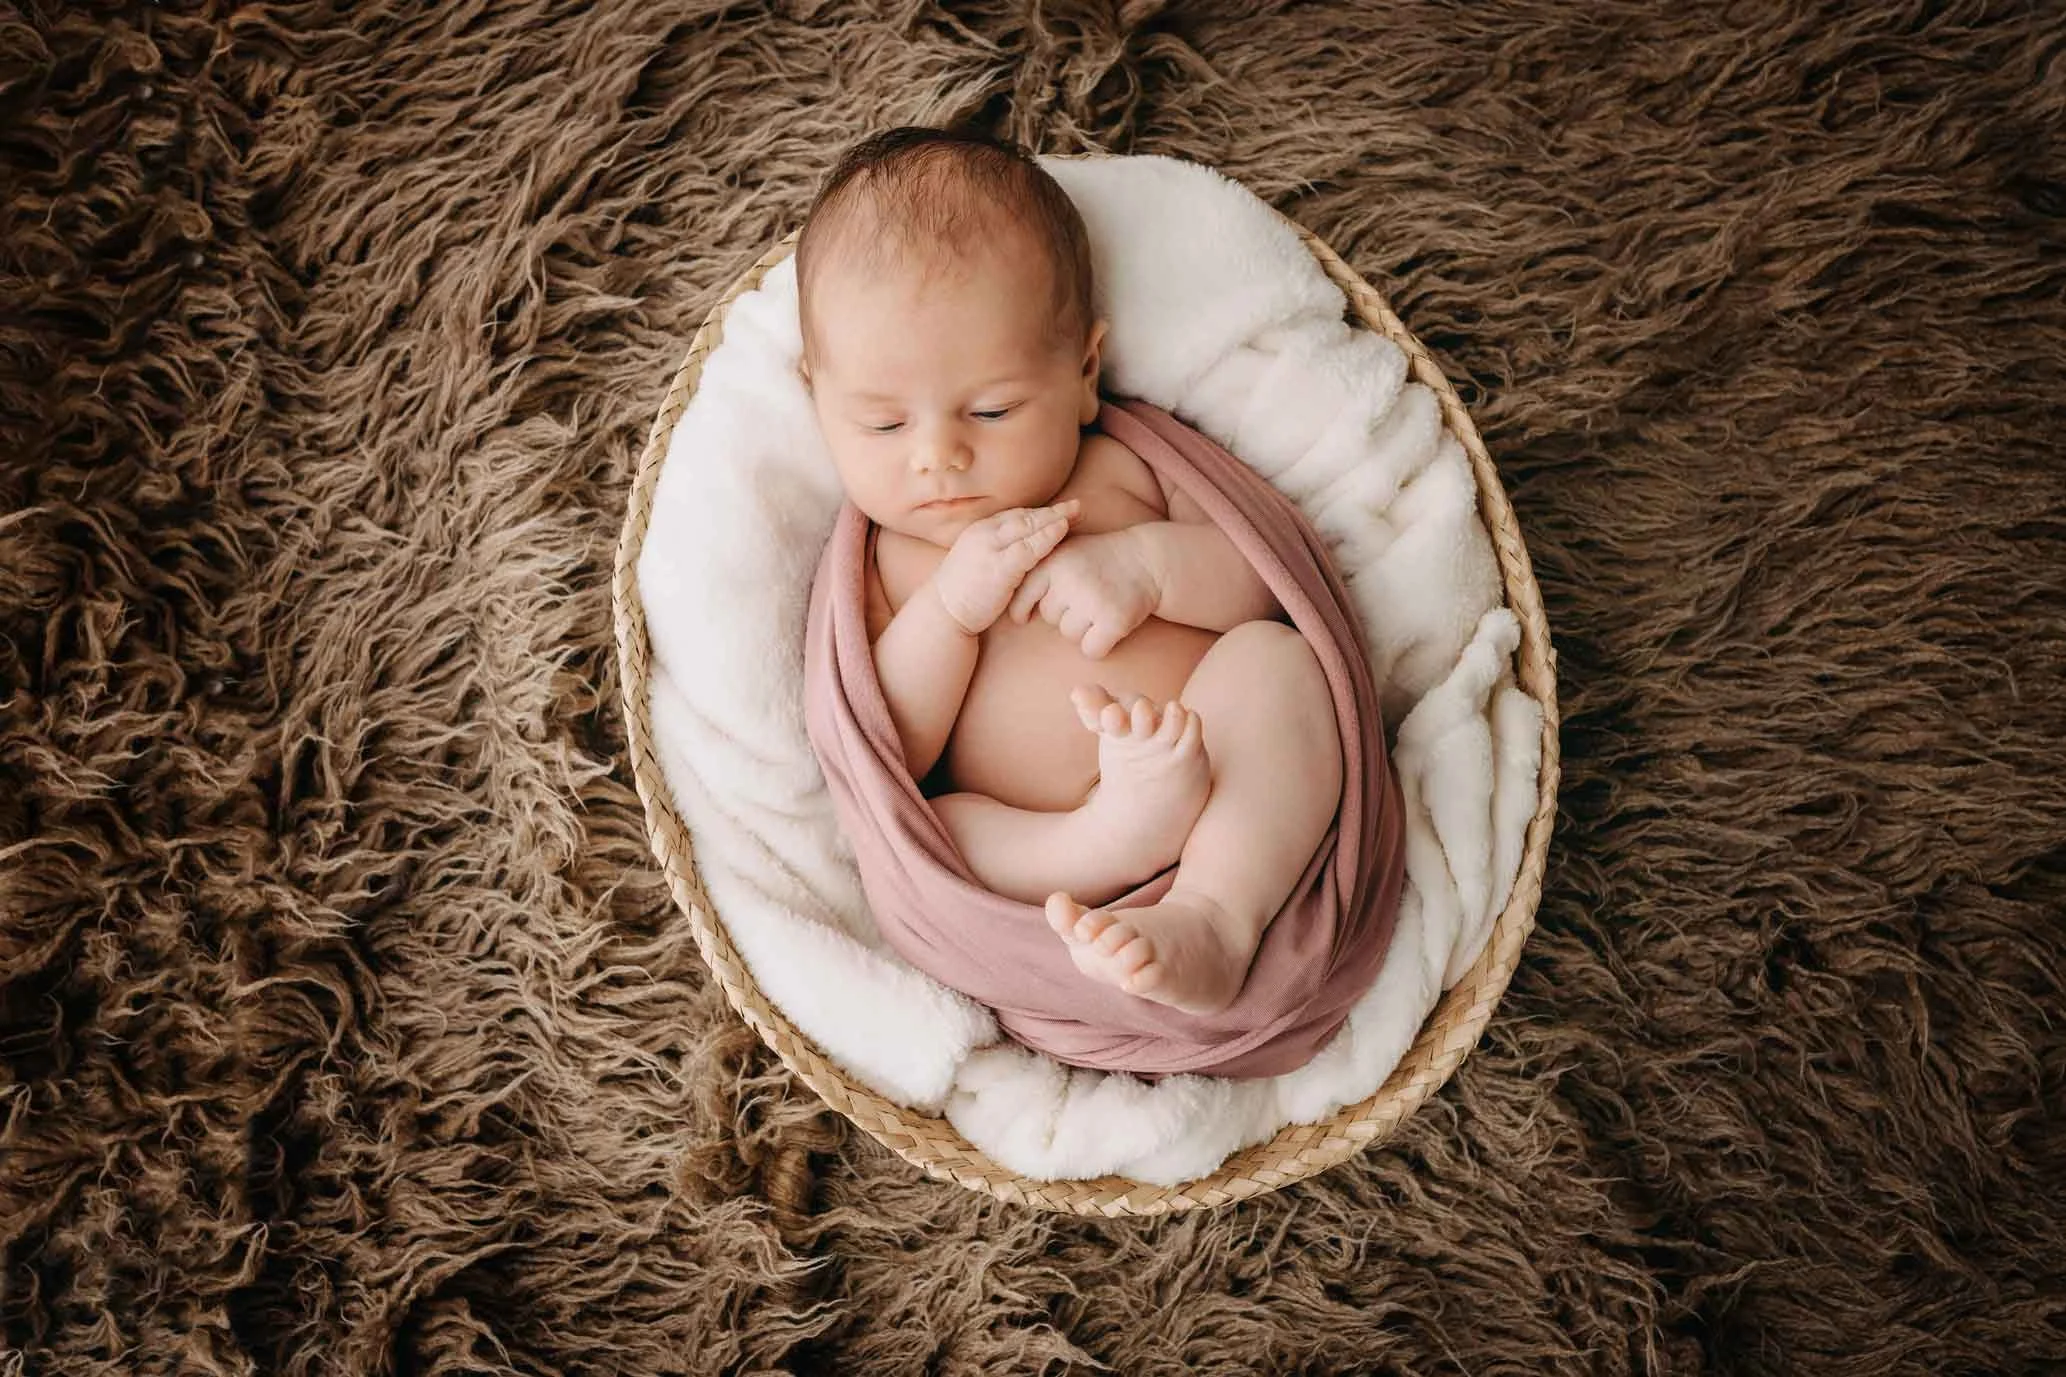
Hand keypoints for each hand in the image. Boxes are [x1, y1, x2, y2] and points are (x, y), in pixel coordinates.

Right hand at [931, 502, 1079, 634]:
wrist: (943, 613)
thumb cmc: (963, 593)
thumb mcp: (979, 562)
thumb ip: (998, 551)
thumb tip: (1022, 551)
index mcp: (980, 530)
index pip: (1015, 516)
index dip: (1040, 513)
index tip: (1061, 511)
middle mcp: (985, 533)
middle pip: (1024, 517)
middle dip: (1052, 511)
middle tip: (1077, 506)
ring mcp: (991, 549)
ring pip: (1027, 527)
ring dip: (1054, 518)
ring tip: (1077, 512)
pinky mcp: (998, 568)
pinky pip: (1027, 548)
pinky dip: (1046, 537)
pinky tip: (1062, 530)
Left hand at [1007, 527, 1161, 658]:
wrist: (1146, 559)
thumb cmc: (1100, 558)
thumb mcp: (1066, 552)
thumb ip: (1038, 569)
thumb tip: (1009, 608)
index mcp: (1053, 562)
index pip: (1022, 597)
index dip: (1021, 611)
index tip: (1023, 618)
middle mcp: (1069, 581)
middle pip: (1048, 618)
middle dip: (1063, 614)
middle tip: (1085, 599)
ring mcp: (1093, 600)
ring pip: (1069, 635)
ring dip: (1082, 630)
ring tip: (1099, 609)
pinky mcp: (1114, 619)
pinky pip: (1091, 649)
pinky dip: (1099, 645)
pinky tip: (1109, 628)